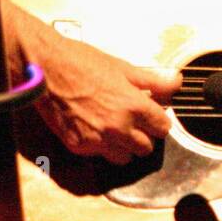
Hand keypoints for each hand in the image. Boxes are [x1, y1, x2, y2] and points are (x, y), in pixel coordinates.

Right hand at [2, 0, 179, 163]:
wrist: (44, 68)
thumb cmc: (82, 62)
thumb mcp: (122, 67)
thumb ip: (153, 80)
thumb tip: (177, 82)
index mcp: (134, 106)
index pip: (163, 128)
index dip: (159, 121)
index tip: (153, 115)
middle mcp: (118, 127)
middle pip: (146, 148)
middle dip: (144, 136)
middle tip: (134, 121)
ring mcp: (97, 140)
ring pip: (125, 158)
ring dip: (124, 147)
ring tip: (115, 128)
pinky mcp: (78, 146)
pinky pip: (99, 155)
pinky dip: (100, 146)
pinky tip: (94, 128)